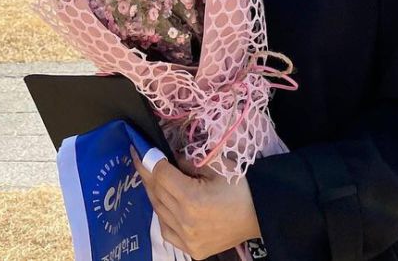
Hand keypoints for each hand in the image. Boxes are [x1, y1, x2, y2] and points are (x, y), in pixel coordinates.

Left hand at [131, 147, 260, 258]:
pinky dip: (162, 215)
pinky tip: (164, 203)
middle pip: (157, 193)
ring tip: (152, 178)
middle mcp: (185, 221)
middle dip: (147, 173)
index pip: (160, 176)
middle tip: (140, 158)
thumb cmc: (239, 186)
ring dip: (153, 193)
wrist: (259, 214)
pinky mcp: (191, 249)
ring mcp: (186, 239)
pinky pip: (166, 230)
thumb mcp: (216, 165)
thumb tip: (170, 160)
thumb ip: (189, 162)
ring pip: (158, 212)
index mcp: (192, 198)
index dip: (148, 160)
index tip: (138, 148)